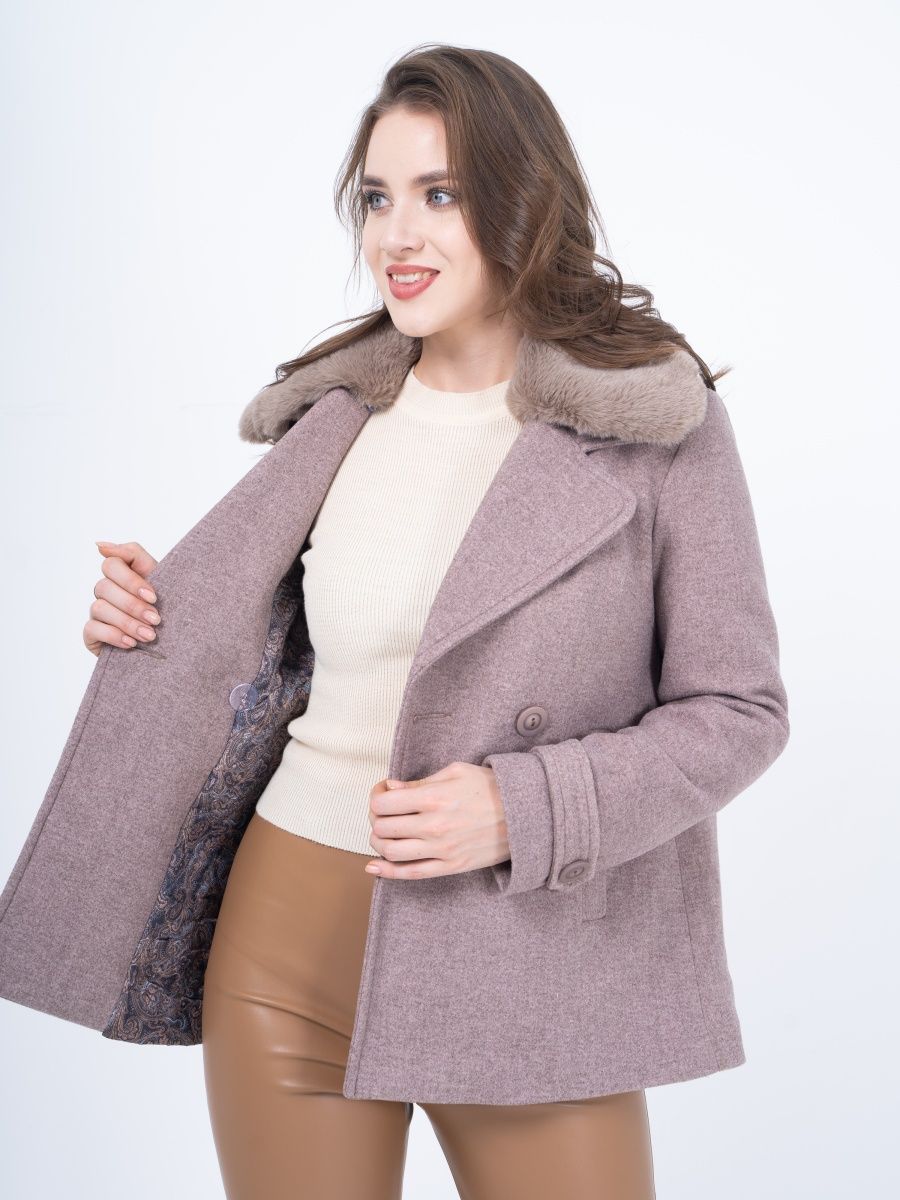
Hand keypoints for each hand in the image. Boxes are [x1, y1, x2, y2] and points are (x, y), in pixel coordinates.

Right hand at [83, 540, 160, 656]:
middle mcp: (106, 590)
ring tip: (149, 636)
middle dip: (133, 605)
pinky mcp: (91, 633)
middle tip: (156, 620)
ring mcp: (97, 611)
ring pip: (99, 607)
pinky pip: (91, 628)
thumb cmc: (167, 607)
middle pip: (105, 586)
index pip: (112, 563)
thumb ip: (135, 555)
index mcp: (122, 573)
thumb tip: (99, 545)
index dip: (131, 580)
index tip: (153, 597)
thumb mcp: (160, 578)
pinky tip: (131, 643)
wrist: (172, 642)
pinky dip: (113, 635)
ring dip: (127, 622)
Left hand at [365, 761, 509, 878]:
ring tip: (385, 834)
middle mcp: (434, 826)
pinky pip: (410, 873)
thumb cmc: (490, 787)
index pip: (383, 803)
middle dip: (376, 819)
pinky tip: (375, 867)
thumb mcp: (455, 772)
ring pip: (390, 852)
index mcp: (434, 798)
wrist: (524, 814)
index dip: (376, 797)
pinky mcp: (450, 867)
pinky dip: (387, 872)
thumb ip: (419, 782)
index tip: (382, 793)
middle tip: (383, 812)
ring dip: (379, 843)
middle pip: (382, 828)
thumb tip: (390, 788)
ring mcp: (442, 850)